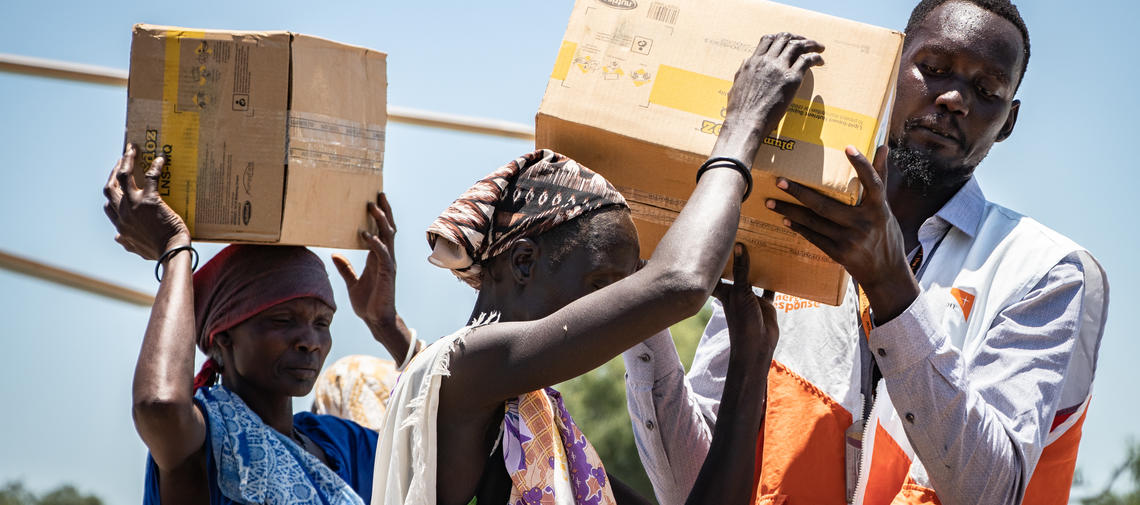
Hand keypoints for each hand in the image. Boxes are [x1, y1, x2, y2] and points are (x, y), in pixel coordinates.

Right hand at [103, 144, 189, 258]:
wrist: (172, 252)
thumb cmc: (159, 253)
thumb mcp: (137, 249)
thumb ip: (126, 242)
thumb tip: (117, 237)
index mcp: (120, 226)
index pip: (108, 206)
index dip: (112, 192)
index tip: (116, 182)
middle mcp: (123, 214)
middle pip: (110, 188)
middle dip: (114, 172)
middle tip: (122, 161)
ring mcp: (134, 206)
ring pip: (123, 177)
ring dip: (125, 161)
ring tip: (131, 150)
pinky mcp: (150, 200)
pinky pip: (150, 177)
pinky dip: (155, 166)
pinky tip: (161, 160)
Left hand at [332, 193, 413, 359]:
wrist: (377, 320)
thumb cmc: (368, 303)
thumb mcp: (352, 283)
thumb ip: (345, 268)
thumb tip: (334, 254)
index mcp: (378, 258)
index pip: (381, 232)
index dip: (380, 216)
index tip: (376, 199)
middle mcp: (386, 258)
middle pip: (388, 229)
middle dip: (384, 211)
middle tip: (379, 193)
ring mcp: (388, 265)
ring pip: (388, 237)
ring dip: (381, 221)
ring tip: (372, 207)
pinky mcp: (387, 274)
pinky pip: (382, 254)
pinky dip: (375, 243)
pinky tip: (366, 235)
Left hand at [712, 243, 778, 365]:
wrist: (757, 346)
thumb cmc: (742, 321)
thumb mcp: (740, 293)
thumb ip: (741, 271)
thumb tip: (739, 246)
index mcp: (724, 291)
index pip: (715, 272)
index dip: (712, 259)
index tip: (712, 240)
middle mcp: (736, 292)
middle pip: (735, 272)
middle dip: (736, 258)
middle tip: (740, 236)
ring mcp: (751, 297)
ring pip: (752, 278)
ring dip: (756, 266)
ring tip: (761, 246)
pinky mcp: (765, 303)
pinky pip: (769, 289)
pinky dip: (773, 280)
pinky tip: (779, 267)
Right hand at [717, 33, 824, 160]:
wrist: (745, 122)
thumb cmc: (739, 111)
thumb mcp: (736, 85)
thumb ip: (742, 72)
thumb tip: (746, 63)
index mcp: (752, 62)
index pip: (768, 40)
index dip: (780, 38)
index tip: (788, 41)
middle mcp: (766, 61)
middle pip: (784, 38)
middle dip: (798, 38)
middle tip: (806, 43)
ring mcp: (779, 69)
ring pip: (797, 45)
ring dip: (811, 44)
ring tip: (819, 48)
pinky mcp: (791, 79)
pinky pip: (807, 60)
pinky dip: (816, 57)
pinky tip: (820, 61)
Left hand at [766, 145, 919, 322]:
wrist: (886, 273)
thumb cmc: (885, 234)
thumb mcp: (885, 208)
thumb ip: (879, 178)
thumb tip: (884, 147)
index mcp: (879, 208)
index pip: (872, 182)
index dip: (862, 164)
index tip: (848, 147)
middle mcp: (864, 223)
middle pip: (825, 204)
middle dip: (800, 193)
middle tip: (780, 181)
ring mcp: (850, 240)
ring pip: (814, 222)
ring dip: (790, 210)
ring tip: (771, 201)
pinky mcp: (839, 253)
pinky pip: (814, 237)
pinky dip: (799, 227)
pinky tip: (785, 218)